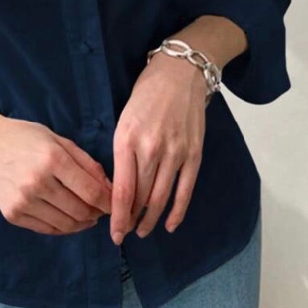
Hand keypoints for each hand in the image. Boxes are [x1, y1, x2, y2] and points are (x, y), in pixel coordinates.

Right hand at [0, 111, 112, 235]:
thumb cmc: (24, 136)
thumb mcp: (58, 139)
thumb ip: (85, 162)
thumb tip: (108, 187)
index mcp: (52, 159)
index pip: (91, 191)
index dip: (108, 202)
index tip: (115, 203)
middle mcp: (37, 182)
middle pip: (80, 211)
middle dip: (97, 213)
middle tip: (102, 210)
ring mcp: (23, 201)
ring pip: (66, 224)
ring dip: (82, 223)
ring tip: (87, 215)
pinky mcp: (12, 214)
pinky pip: (47, 228)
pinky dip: (63, 227)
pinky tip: (69, 218)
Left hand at [110, 52, 207, 243]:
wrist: (179, 73)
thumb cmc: (145, 95)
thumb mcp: (123, 120)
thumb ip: (121, 153)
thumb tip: (118, 188)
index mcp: (127, 139)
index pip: (122, 189)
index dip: (117, 217)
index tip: (113, 234)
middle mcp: (151, 149)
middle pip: (141, 197)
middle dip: (130, 219)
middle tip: (124, 233)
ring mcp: (176, 152)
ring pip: (162, 197)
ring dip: (151, 219)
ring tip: (142, 231)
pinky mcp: (194, 153)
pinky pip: (185, 190)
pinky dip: (177, 211)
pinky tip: (170, 224)